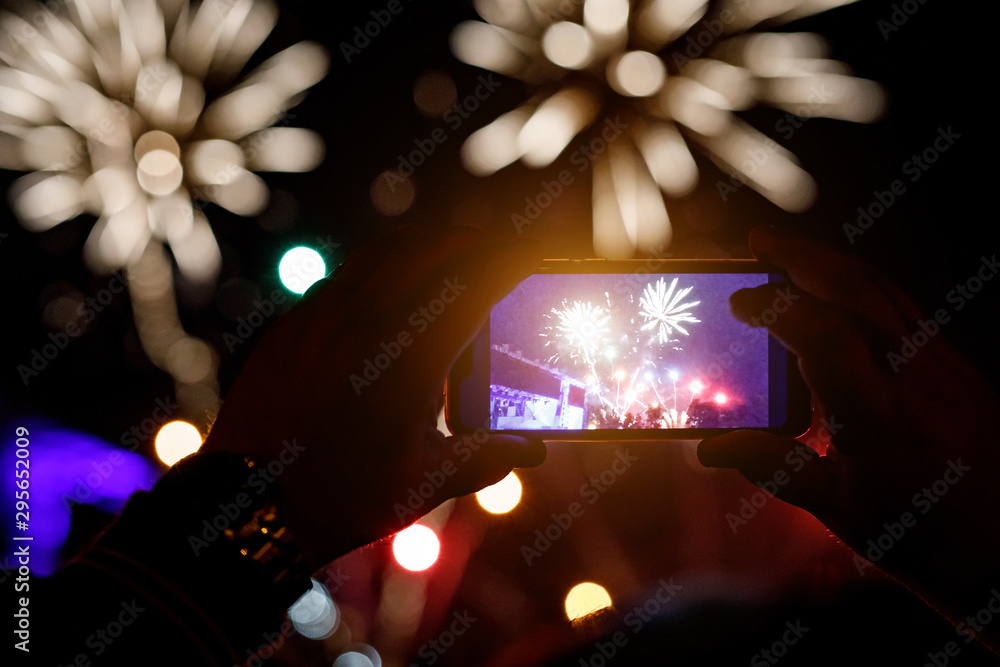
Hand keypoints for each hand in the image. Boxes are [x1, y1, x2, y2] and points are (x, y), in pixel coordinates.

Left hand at [203, 226, 546, 567]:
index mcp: (409, 357)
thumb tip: (531, 452)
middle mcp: (365, 322)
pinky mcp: (289, 327)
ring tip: (446, 256)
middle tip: (494, 251)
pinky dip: (377, 271)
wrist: (248, 506)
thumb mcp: (423, 482)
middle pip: (429, 249)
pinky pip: (341, 278)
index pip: (471, 284)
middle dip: (470, 242)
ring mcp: (320, 317)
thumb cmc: (342, 497)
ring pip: (380, 253)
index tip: (527, 255)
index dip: (506, 261)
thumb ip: (485, 459)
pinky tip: (386, 298)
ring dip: (422, 245)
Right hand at [698, 226, 999, 648]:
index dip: (775, 308)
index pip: (821, 333)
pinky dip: (861, 285)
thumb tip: (710, 450)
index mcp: (876, 415)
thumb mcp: (839, 508)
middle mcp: (912, 376)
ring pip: (883, 289)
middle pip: (856, 289)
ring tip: (790, 253)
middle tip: (759, 242)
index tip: (739, 304)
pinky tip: (837, 292)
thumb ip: (773, 469)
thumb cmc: (924, 532)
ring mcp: (939, 365)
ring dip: (832, 262)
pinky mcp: (954, 366)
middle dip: (802, 256)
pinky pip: (902, 306)